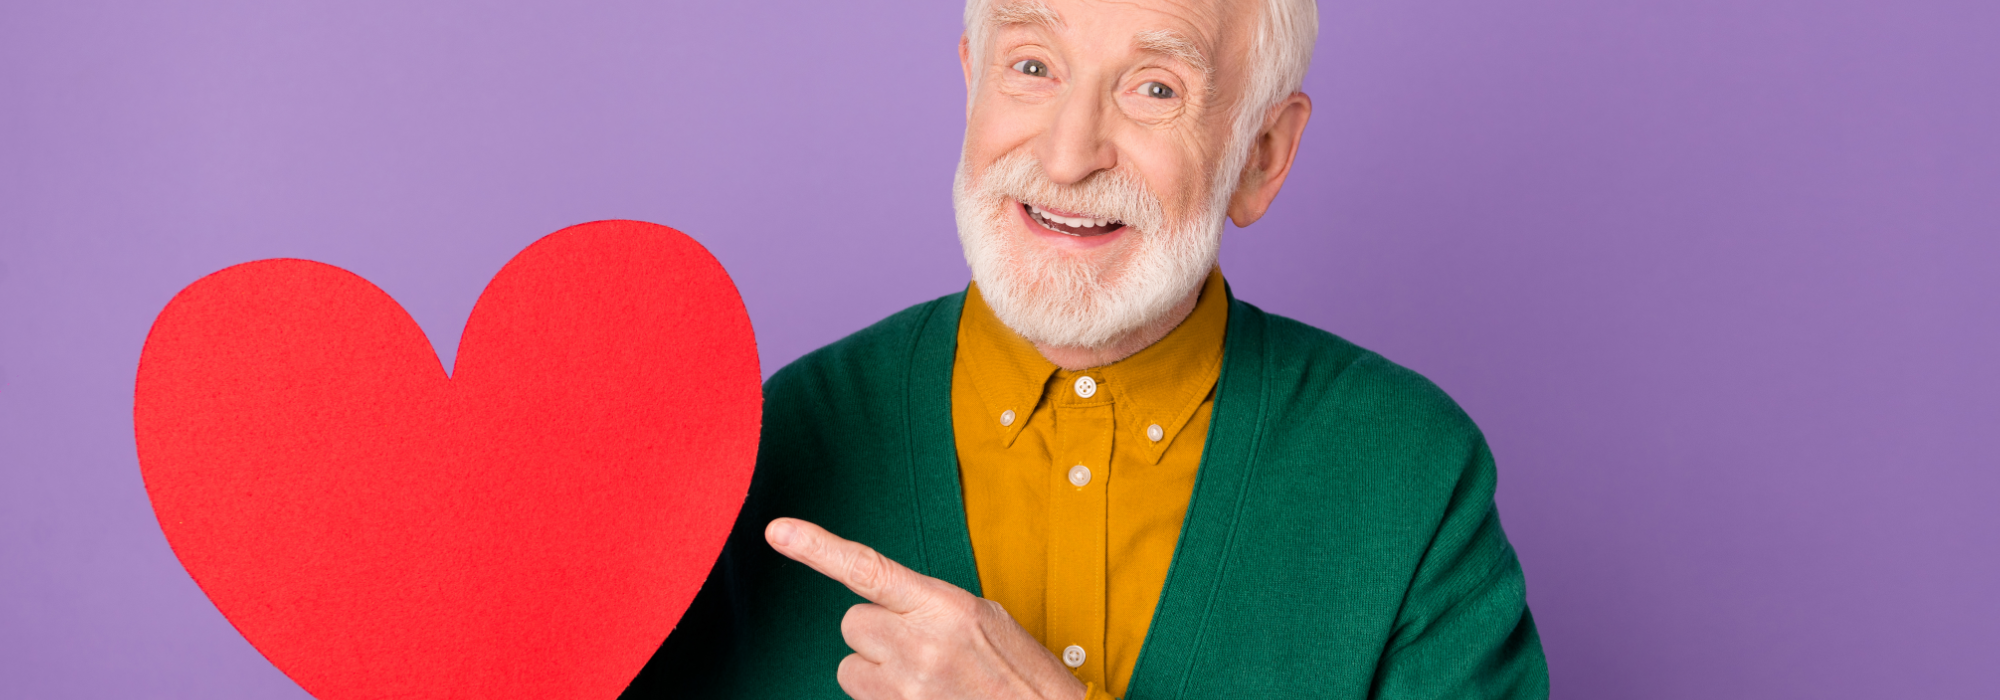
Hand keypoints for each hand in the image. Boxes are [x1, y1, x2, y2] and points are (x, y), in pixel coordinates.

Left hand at [766, 517, 1088, 699]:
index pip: (867, 569)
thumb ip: (927, 606)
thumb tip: (885, 606)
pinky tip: (925, 696)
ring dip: (878, 670)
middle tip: (921, 648)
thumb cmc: (1019, 671)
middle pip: (853, 624)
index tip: (777, 531)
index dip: (818, 548)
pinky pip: (864, 698)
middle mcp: (918, 645)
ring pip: (851, 667)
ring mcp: (906, 687)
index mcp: (943, 606)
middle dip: (877, 634)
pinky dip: (886, 697)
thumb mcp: (982, 618)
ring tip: (926, 679)